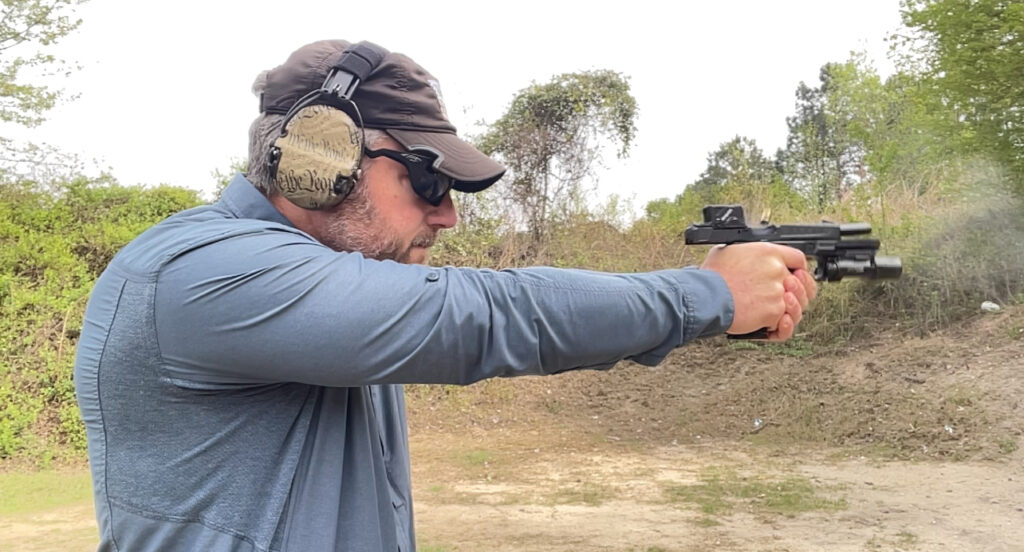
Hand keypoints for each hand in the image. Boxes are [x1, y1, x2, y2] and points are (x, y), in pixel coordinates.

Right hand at [700, 243, 817, 340]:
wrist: (706, 296)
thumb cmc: (711, 276)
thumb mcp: (727, 251)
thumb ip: (746, 253)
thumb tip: (744, 256)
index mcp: (768, 253)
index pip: (797, 258)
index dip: (799, 270)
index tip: (795, 277)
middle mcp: (777, 270)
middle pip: (802, 284)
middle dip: (798, 293)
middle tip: (788, 298)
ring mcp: (777, 292)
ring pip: (796, 305)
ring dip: (790, 310)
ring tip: (778, 312)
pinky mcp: (773, 312)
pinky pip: (786, 323)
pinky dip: (782, 327)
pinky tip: (779, 323)